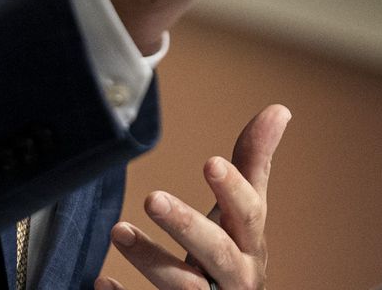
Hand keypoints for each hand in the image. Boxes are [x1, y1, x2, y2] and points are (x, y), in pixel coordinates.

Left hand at [99, 104, 291, 289]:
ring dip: (152, 260)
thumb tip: (280, 109)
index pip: (249, 216)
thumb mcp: (244, 215)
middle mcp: (236, 276)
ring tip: (118, 230)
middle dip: (187, 226)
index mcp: (251, 246)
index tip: (211, 162)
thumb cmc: (234, 256)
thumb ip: (254, 164)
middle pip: (216, 253)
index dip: (233, 192)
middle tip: (153, 198)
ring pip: (184, 287)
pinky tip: (101, 281)